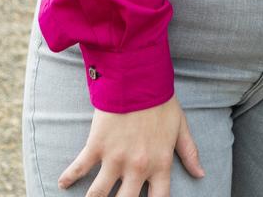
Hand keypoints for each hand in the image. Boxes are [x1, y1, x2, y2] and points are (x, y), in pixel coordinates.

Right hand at [58, 95, 203, 194]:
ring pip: (98, 195)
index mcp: (160, 163)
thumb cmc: (162, 101)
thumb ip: (189, 152)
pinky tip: (62, 183)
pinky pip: (79, 168)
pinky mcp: (96, 146)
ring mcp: (115, 158)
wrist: (139, 77)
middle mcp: (137, 166)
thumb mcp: (180, 126)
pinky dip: (68, 177)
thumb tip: (200, 174)